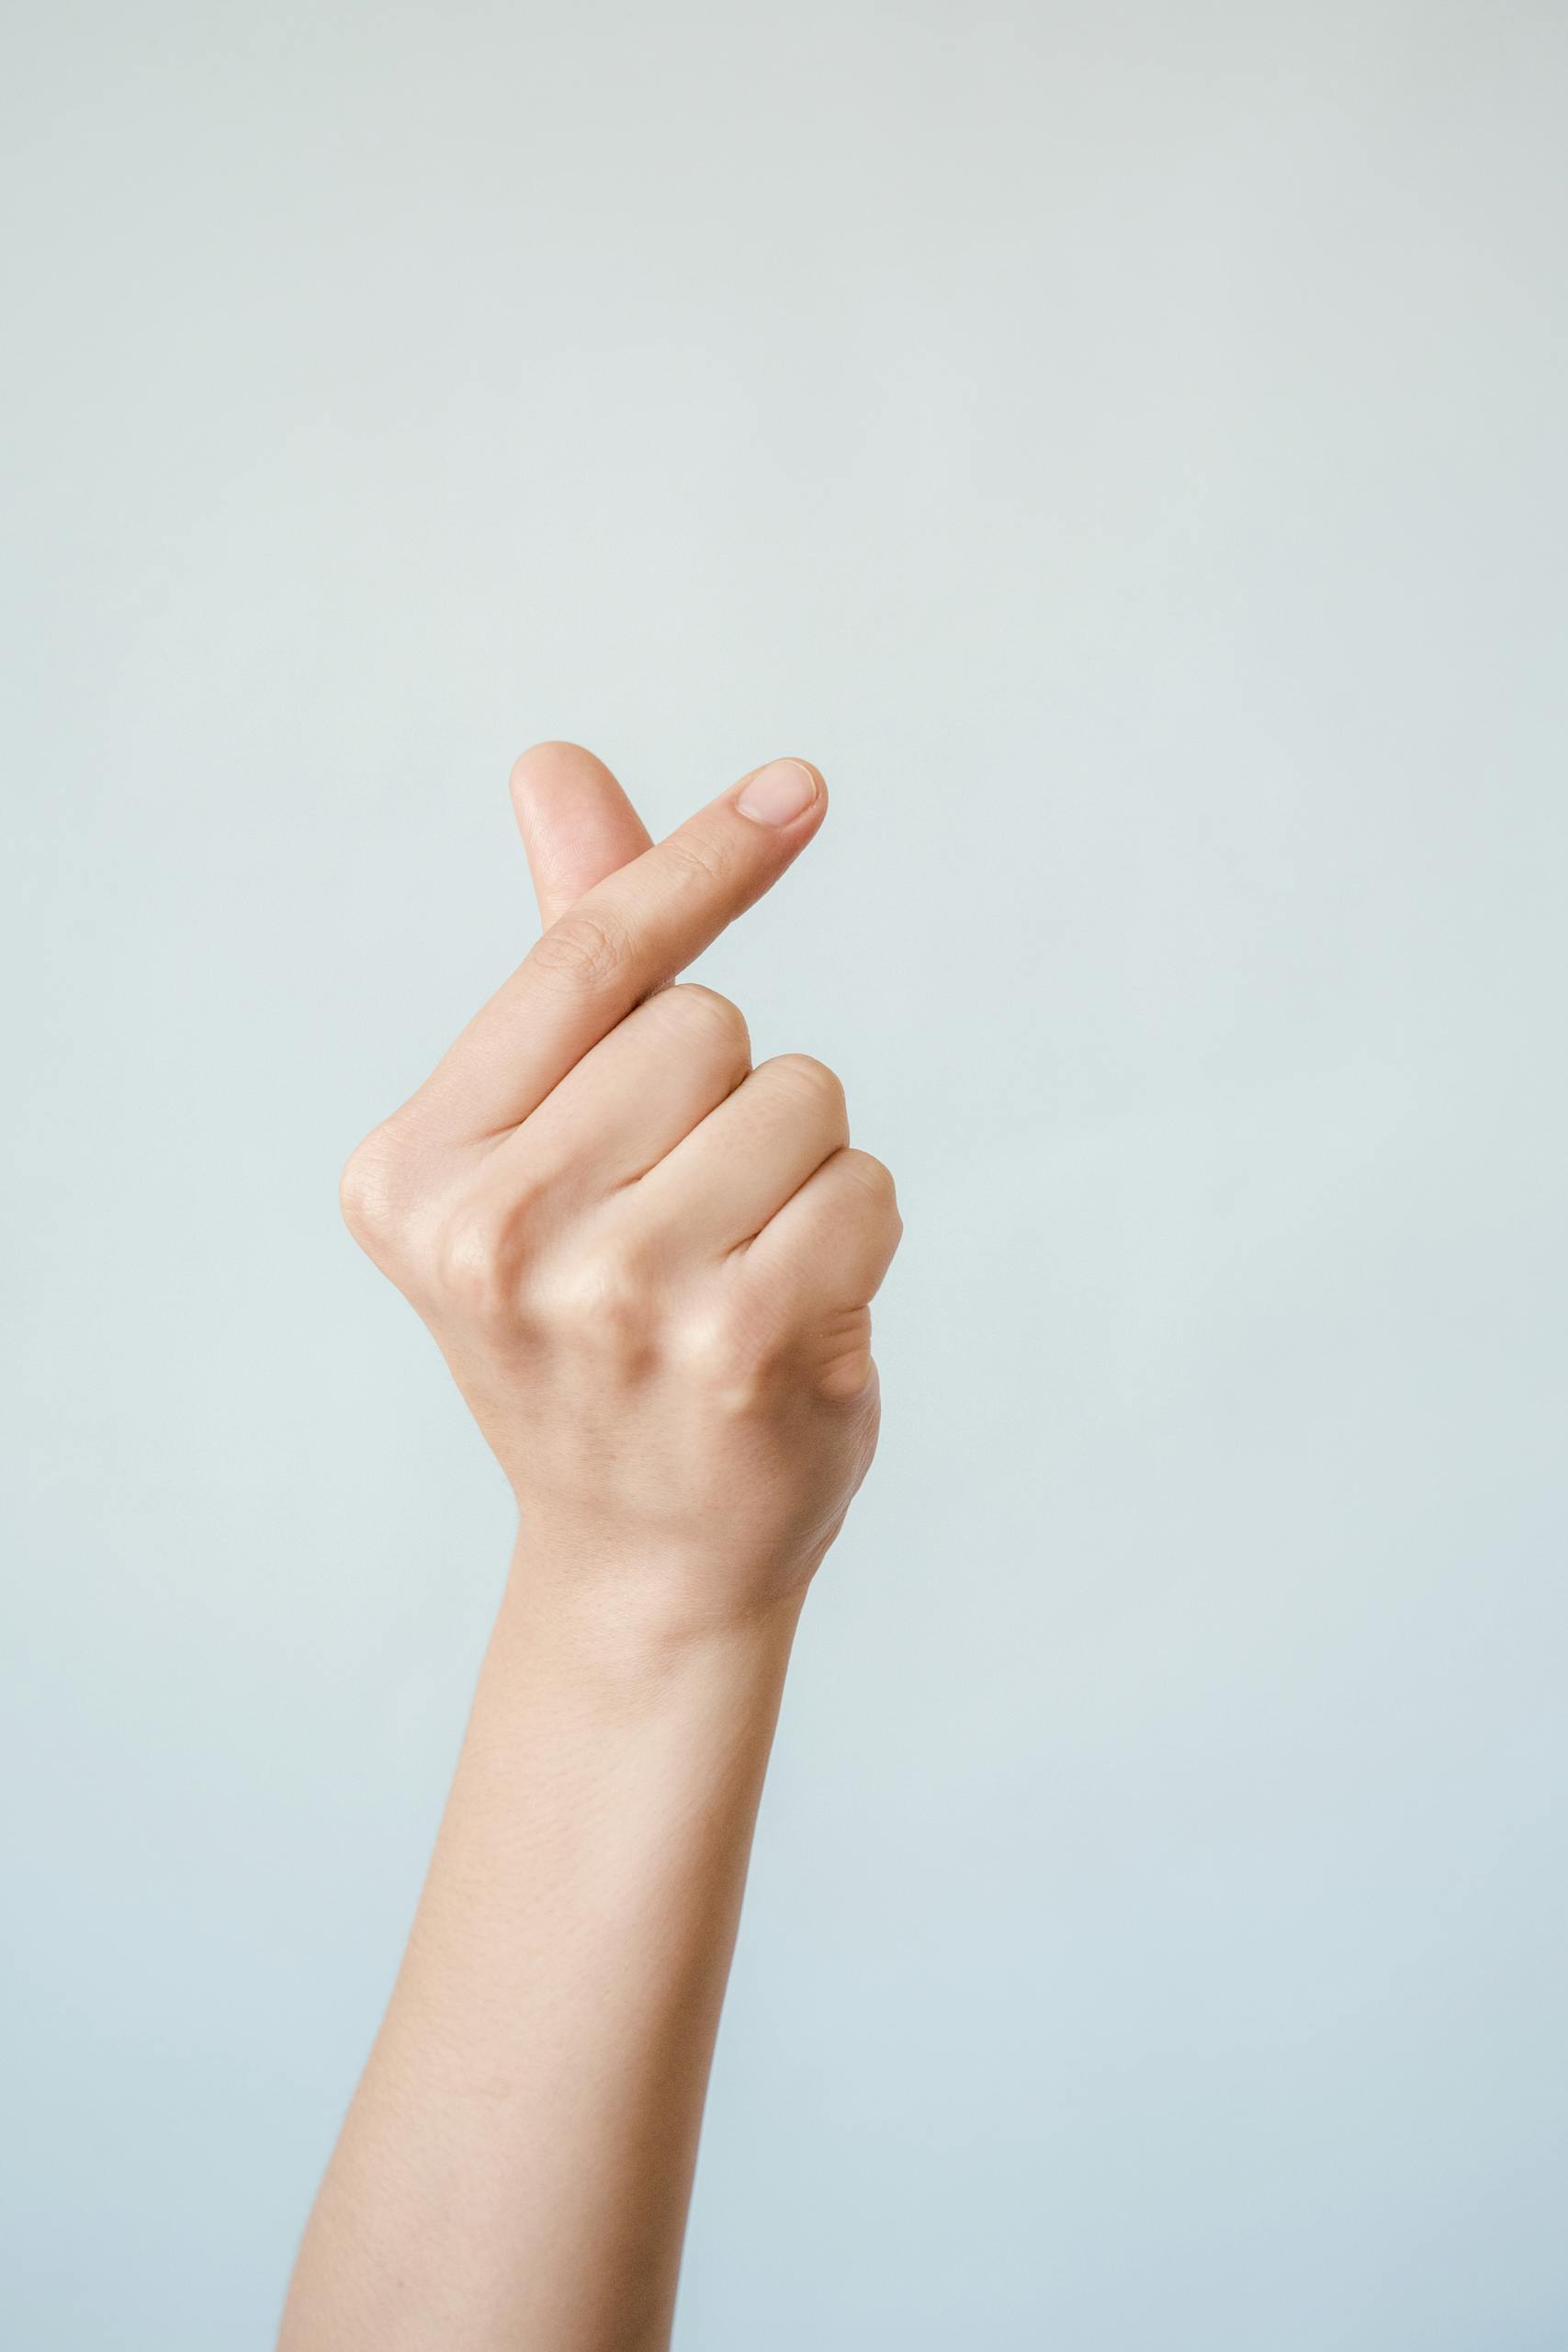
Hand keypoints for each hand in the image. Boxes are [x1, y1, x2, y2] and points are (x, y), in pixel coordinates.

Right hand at [339, 744, 901, 1635]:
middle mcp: (488, 1230)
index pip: (583, 960)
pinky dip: (859, 1236)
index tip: (800, 789)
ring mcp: (609, 1295)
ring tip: (734, 1277)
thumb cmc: (600, 1332)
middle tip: (683, 1226)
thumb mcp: (548, 1149)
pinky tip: (796, 1320)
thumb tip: (555, 761)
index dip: (698, 865)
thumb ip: (567, 959)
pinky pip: (866, 1186)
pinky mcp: (734, 1346)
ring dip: (803, 1170)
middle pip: (709, 1024)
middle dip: (733, 1099)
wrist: (642, 1560)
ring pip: (802, 1094)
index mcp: (413, 1170)